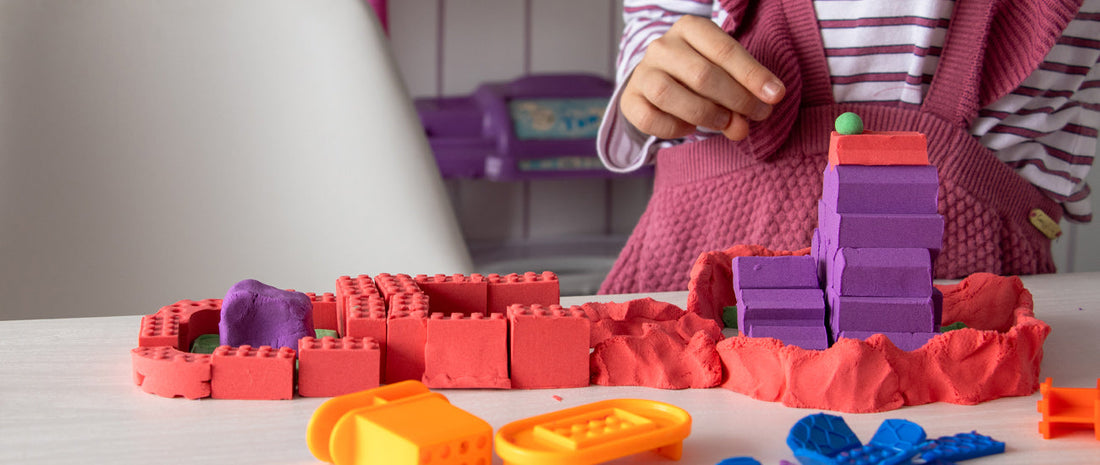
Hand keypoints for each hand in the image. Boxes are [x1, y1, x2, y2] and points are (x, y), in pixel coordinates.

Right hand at [620, 15, 785, 140]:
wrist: (658, 81)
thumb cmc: (700, 74)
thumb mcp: (725, 74)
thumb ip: (740, 95)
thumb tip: (742, 128)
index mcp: (689, 28)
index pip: (724, 50)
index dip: (752, 75)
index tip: (775, 96)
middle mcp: (662, 46)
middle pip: (702, 74)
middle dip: (736, 99)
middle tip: (756, 116)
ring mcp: (642, 72)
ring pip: (670, 95)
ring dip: (706, 114)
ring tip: (725, 123)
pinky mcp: (630, 100)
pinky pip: (650, 118)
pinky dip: (674, 128)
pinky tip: (690, 127)